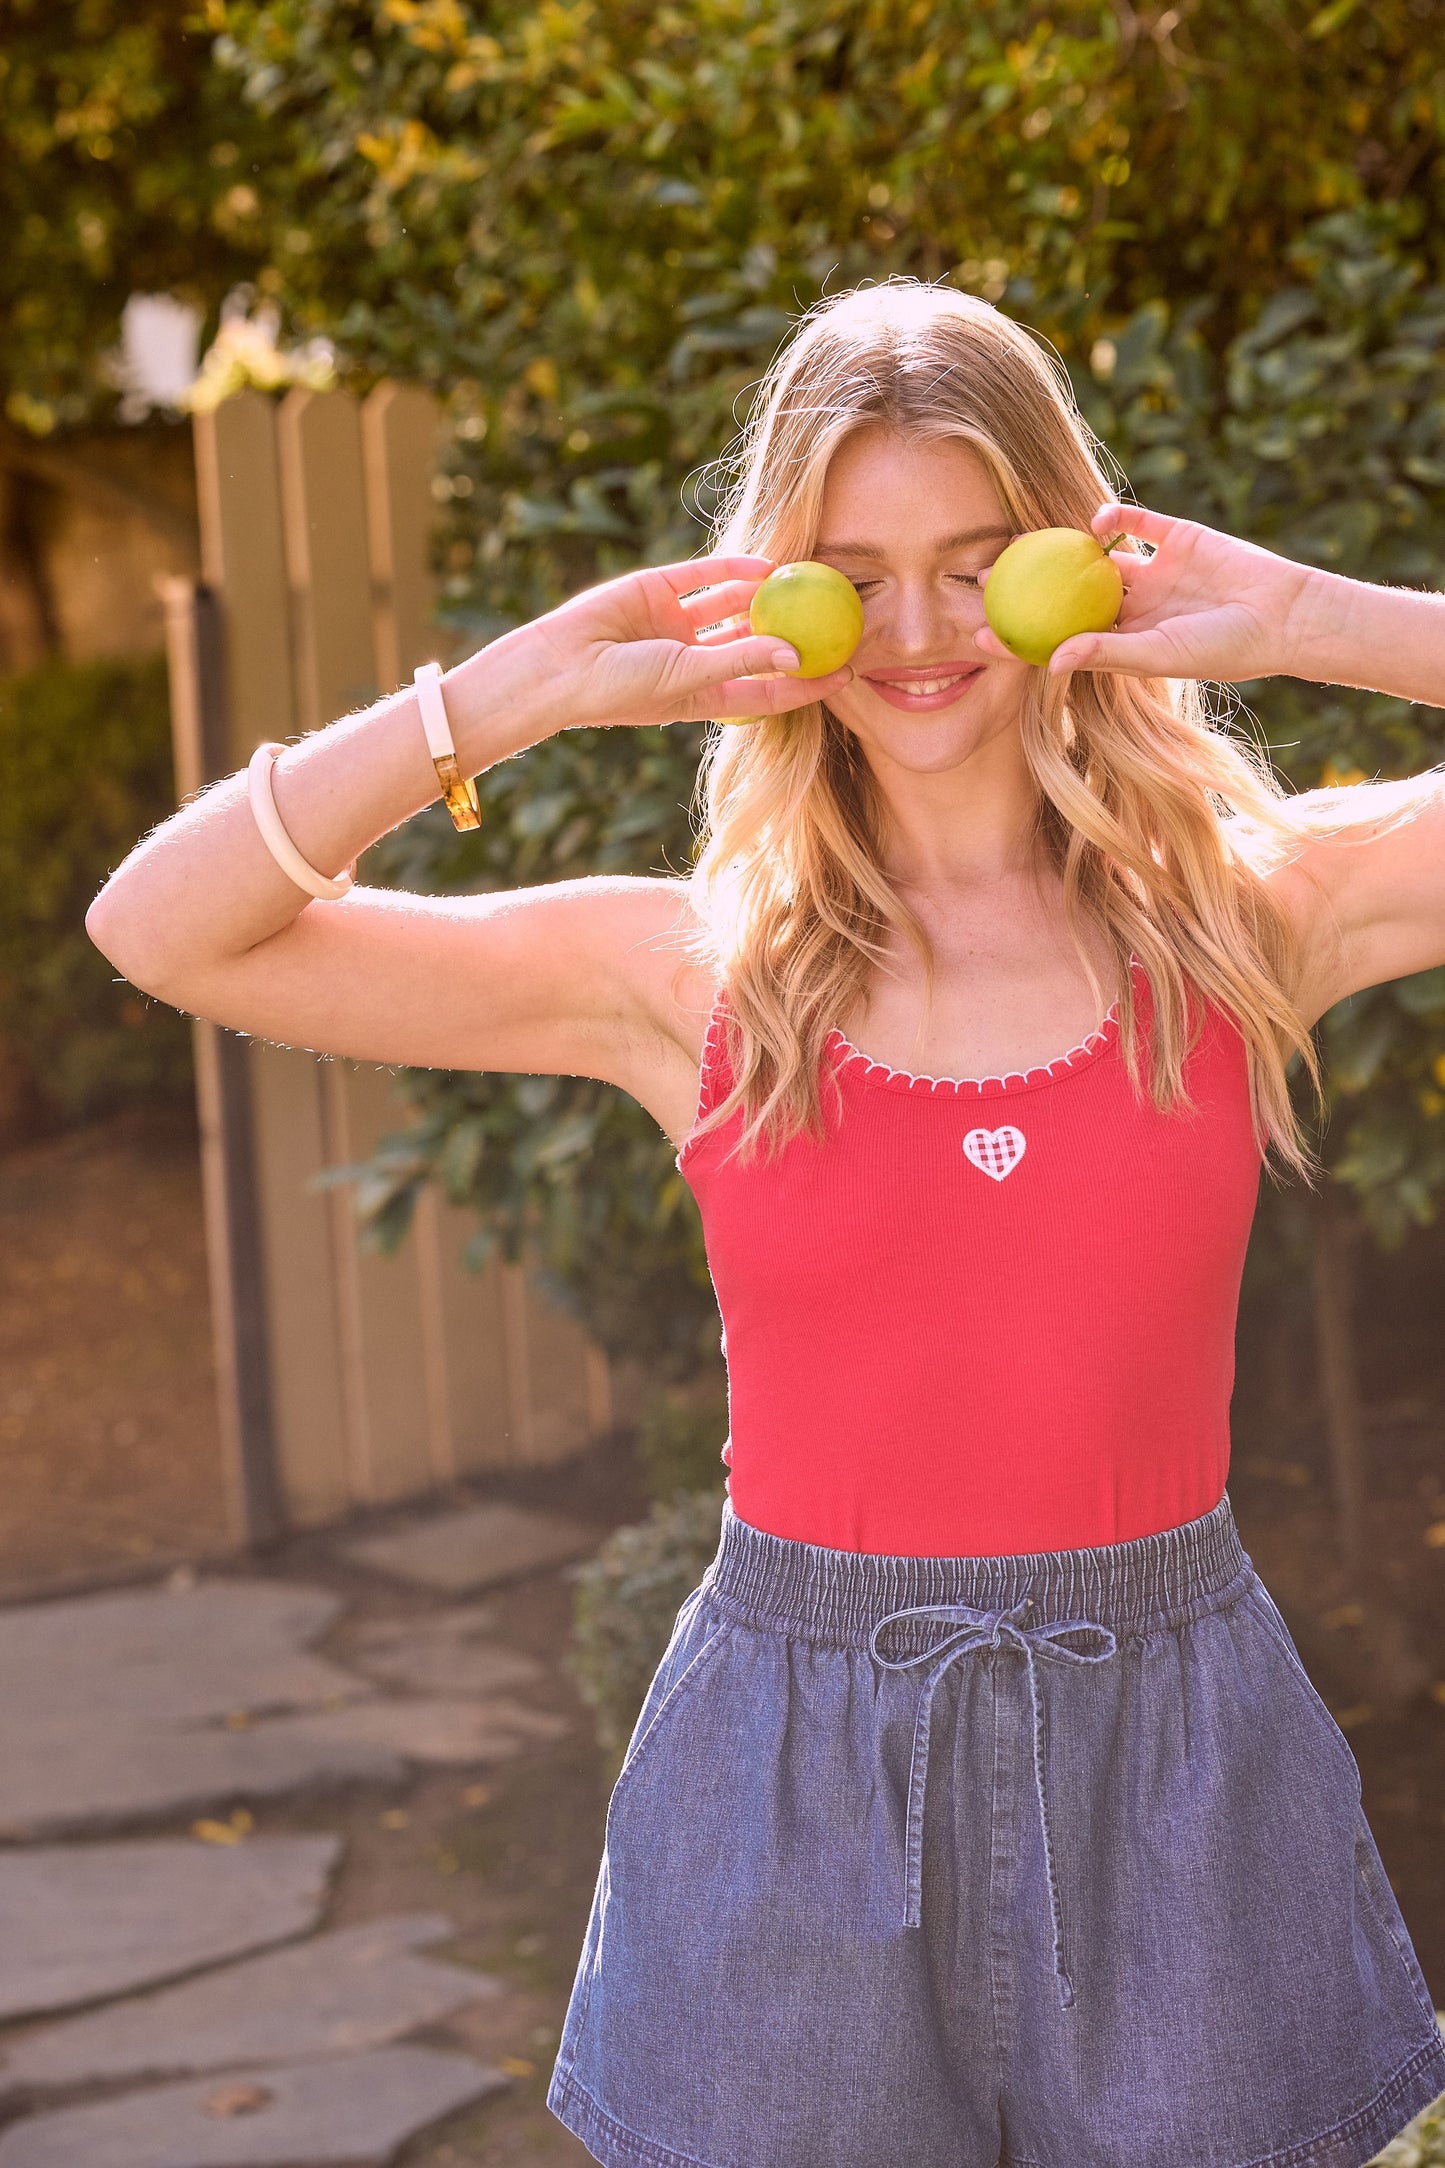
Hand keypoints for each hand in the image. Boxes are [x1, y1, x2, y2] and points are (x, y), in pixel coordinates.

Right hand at [514, 551, 853, 728]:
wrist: (557, 666)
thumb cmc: (618, 689)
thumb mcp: (687, 678)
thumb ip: (740, 661)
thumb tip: (796, 652)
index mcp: (704, 696)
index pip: (769, 691)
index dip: (808, 683)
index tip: (848, 671)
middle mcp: (694, 660)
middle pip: (756, 644)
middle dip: (795, 631)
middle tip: (837, 616)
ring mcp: (675, 625)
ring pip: (733, 607)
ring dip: (766, 596)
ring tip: (808, 580)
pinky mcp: (657, 591)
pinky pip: (704, 577)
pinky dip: (734, 569)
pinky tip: (766, 563)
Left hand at [973, 502, 1318, 682]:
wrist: (1284, 614)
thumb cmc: (1224, 648)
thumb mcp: (1159, 654)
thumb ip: (1106, 653)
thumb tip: (1051, 660)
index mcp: (1123, 640)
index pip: (1060, 636)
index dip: (1020, 636)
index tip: (977, 632)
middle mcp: (1132, 605)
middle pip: (1066, 594)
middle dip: (1026, 587)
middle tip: (981, 576)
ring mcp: (1152, 570)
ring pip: (1095, 556)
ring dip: (1061, 549)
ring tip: (1022, 540)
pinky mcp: (1175, 536)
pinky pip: (1135, 523)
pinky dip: (1113, 519)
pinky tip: (1094, 521)